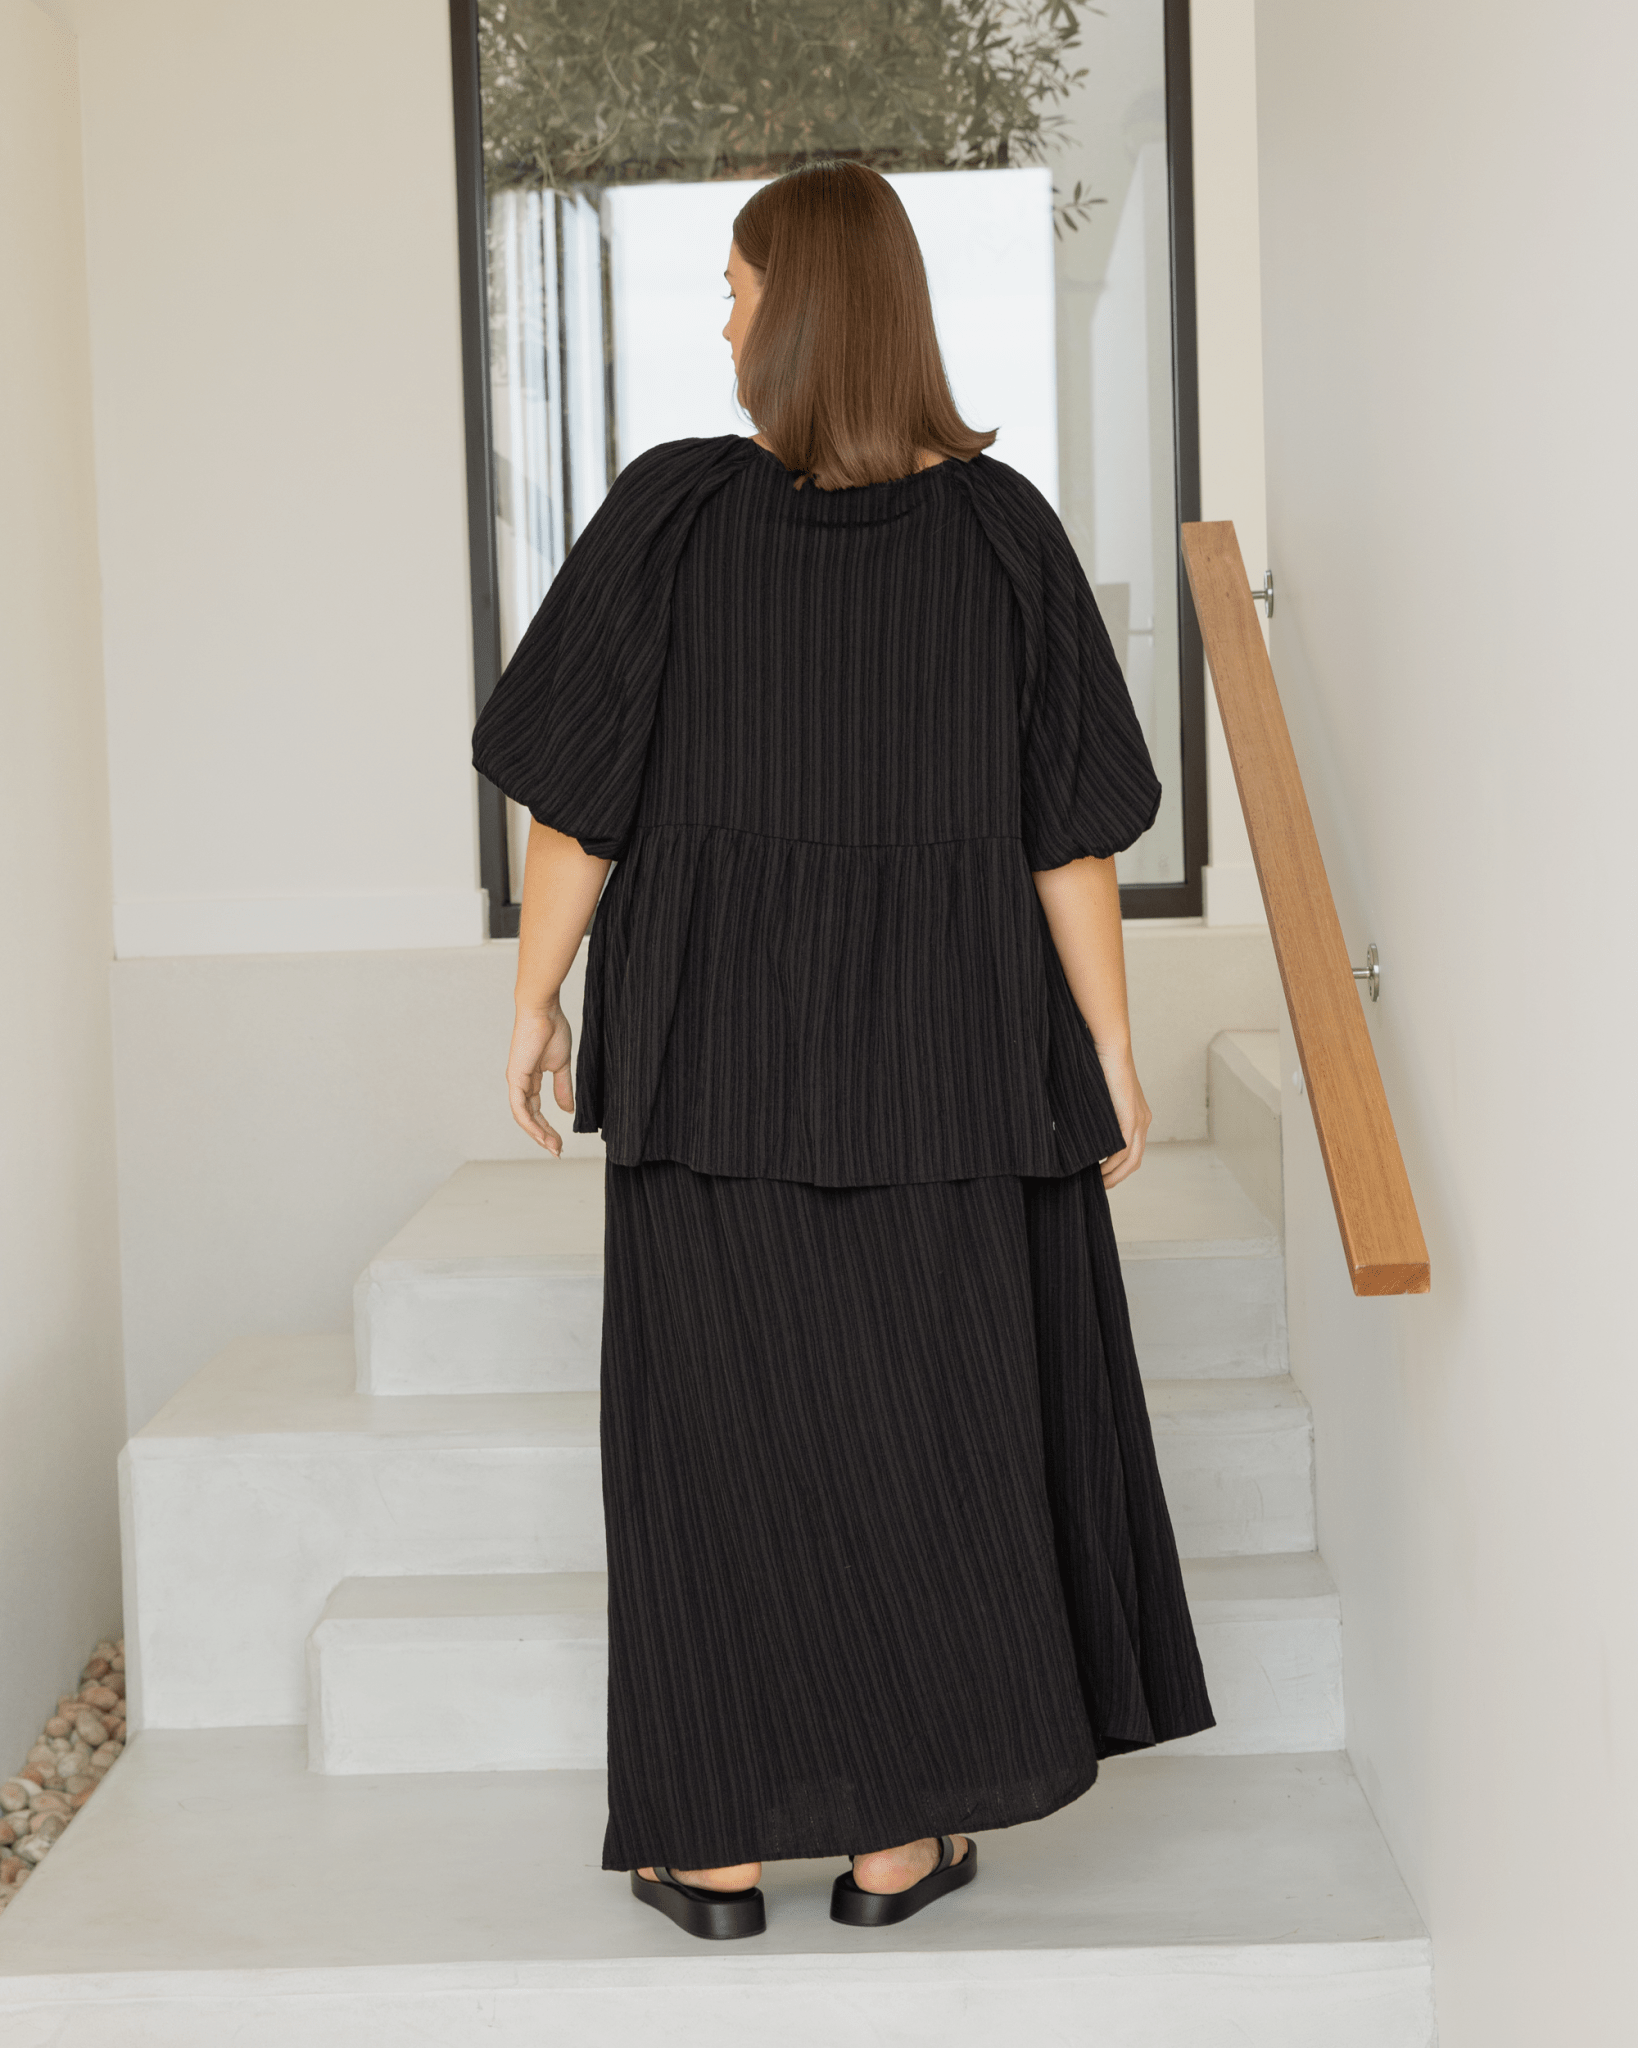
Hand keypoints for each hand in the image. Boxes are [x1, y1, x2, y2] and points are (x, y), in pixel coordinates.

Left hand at [507, 1001, 573, 1154]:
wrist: (544, 1011)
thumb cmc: (553, 1030)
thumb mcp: (561, 1066)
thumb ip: (563, 1089)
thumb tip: (567, 1111)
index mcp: (530, 1079)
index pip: (536, 1110)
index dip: (547, 1128)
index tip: (560, 1143)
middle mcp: (520, 1083)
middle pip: (529, 1117)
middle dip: (543, 1136)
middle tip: (557, 1151)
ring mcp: (516, 1081)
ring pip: (523, 1117)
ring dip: (538, 1134)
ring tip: (552, 1147)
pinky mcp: (516, 1077)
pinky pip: (520, 1107)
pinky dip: (530, 1122)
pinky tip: (541, 1134)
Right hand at [1095, 1044, 1151, 1189]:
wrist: (1110, 1047)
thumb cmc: (1099, 1065)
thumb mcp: (1101, 1096)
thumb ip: (1098, 1114)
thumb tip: (1080, 1128)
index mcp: (1138, 1116)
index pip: (1132, 1151)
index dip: (1118, 1169)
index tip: (1100, 1177)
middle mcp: (1143, 1121)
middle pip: (1134, 1162)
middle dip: (1117, 1178)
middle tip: (1098, 1187)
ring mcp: (1139, 1121)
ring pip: (1130, 1161)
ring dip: (1114, 1176)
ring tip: (1096, 1183)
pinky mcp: (1130, 1118)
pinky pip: (1123, 1150)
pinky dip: (1111, 1165)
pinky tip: (1097, 1171)